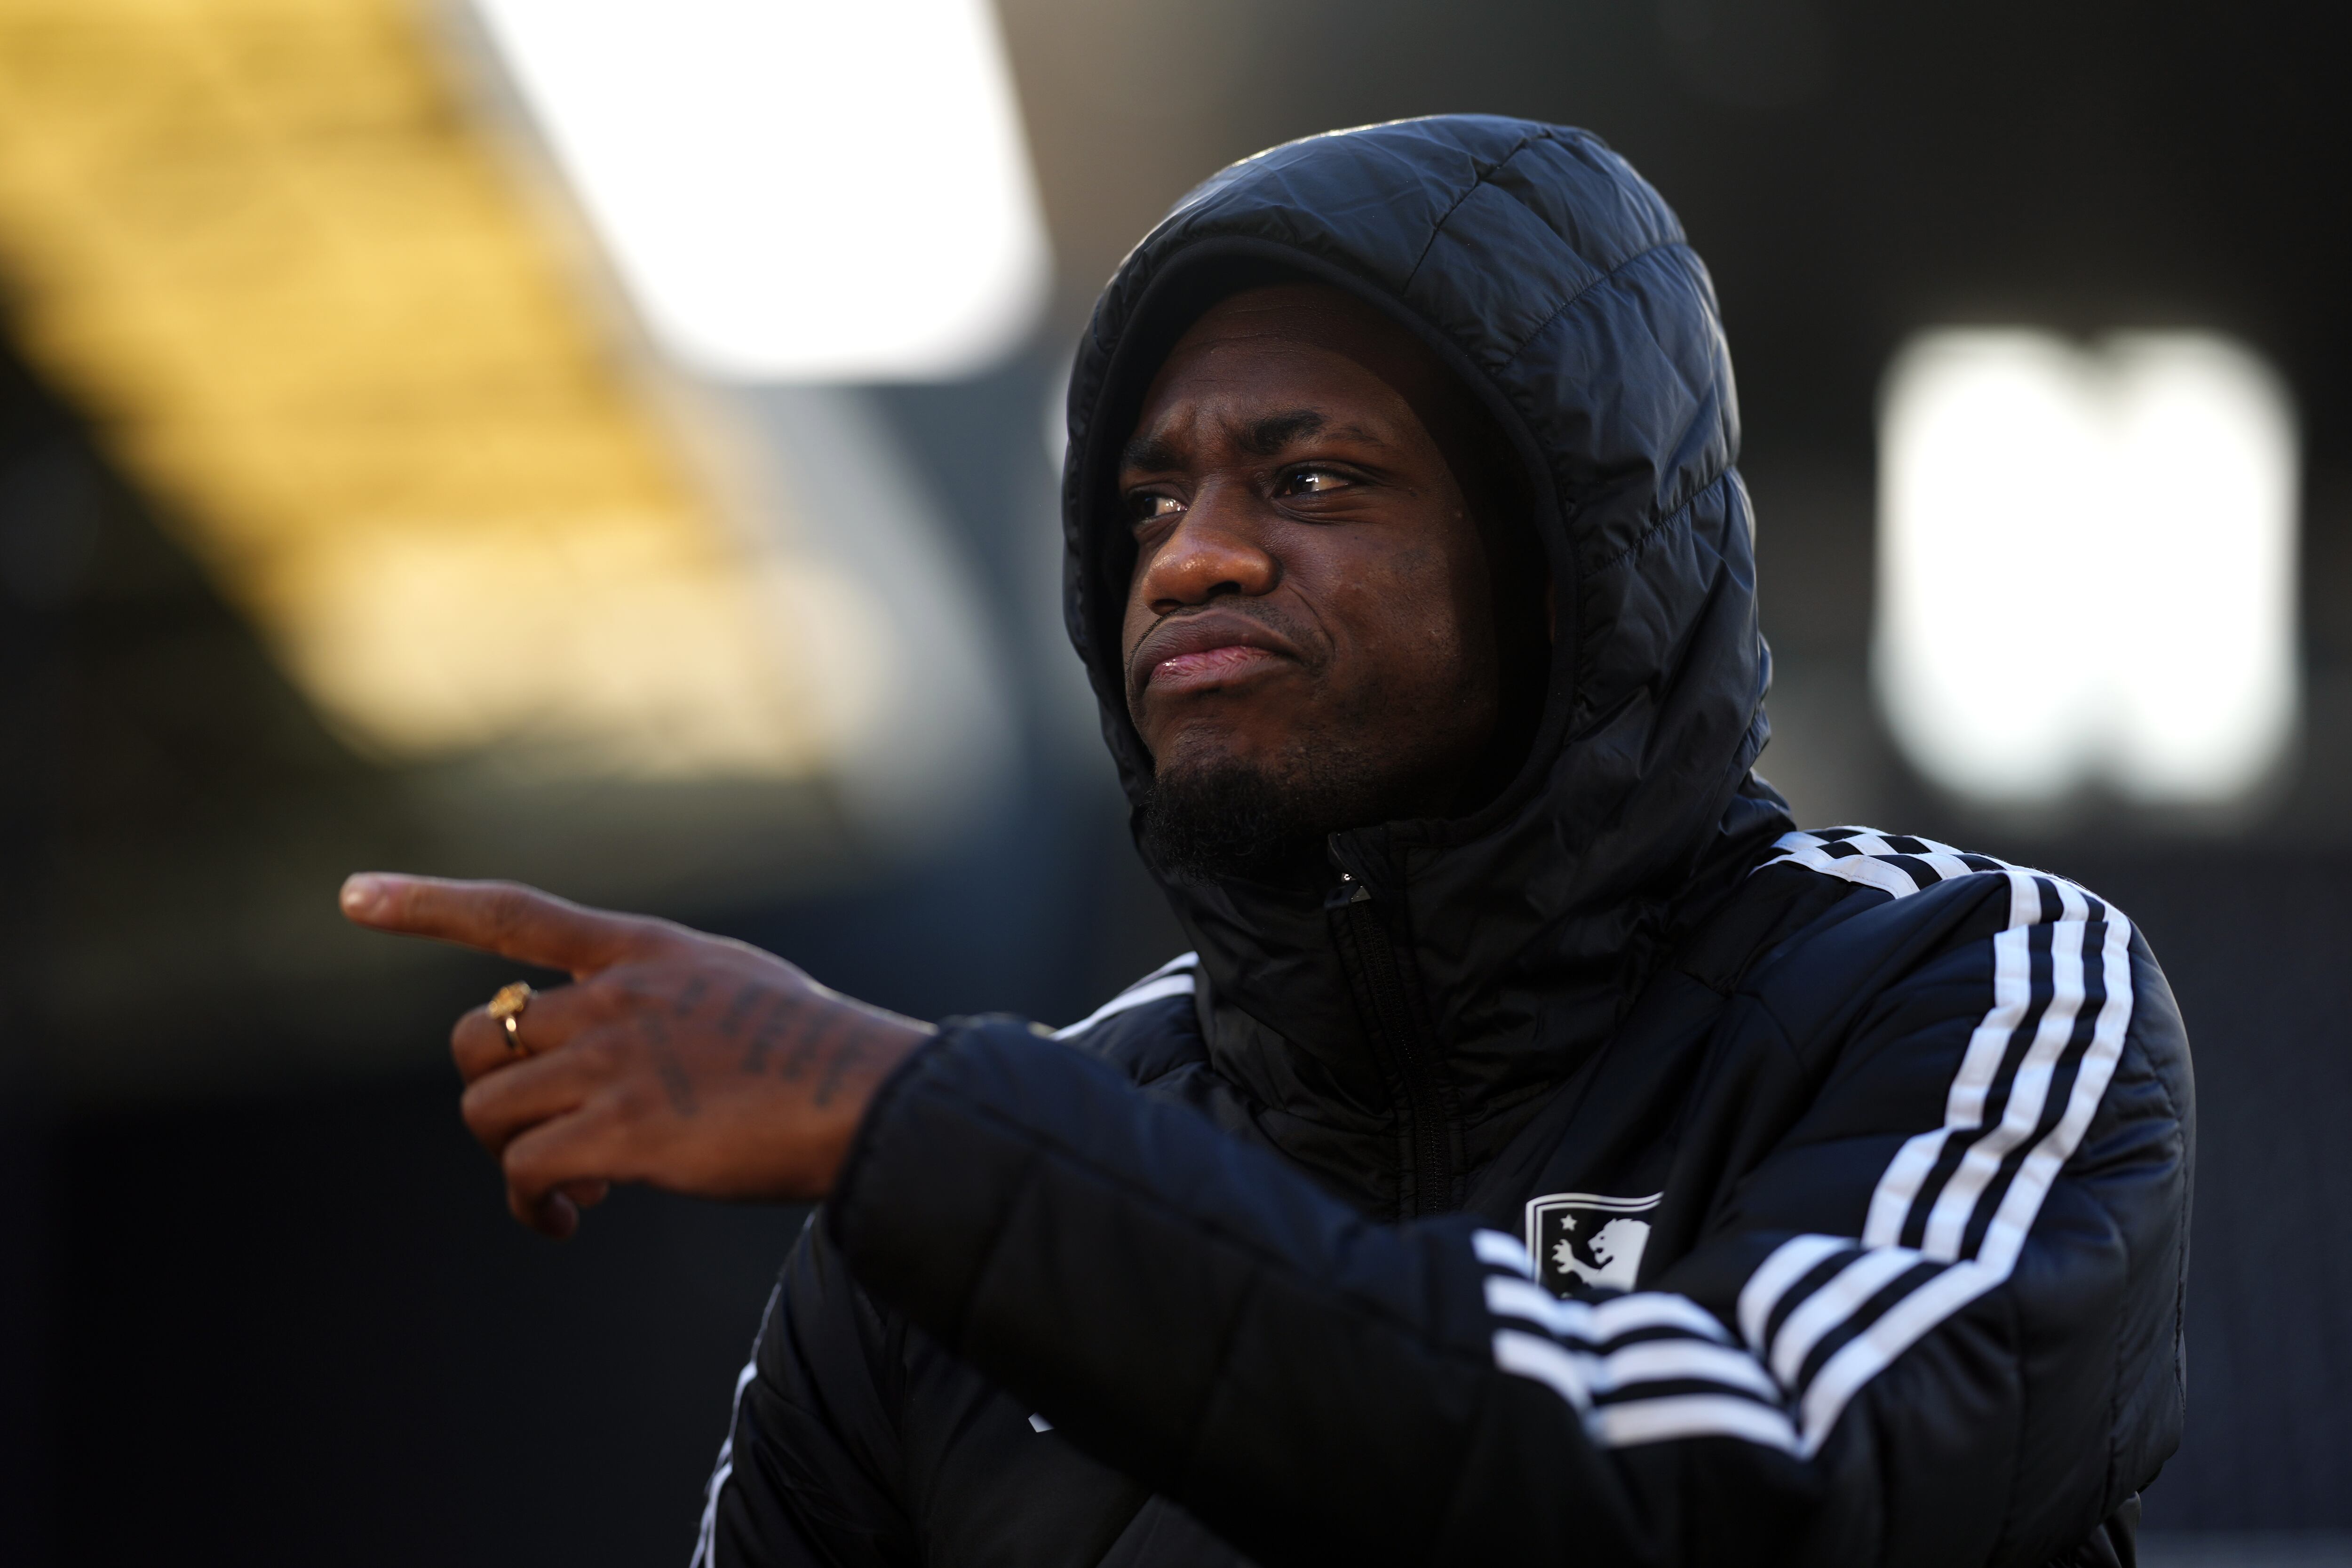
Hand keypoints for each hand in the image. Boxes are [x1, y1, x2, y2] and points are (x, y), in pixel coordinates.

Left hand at [338, 872, 931, 1238]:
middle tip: (537, 1131)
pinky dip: (532, 1207)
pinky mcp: (621, 1134)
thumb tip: (615, 1056)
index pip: (514, 914)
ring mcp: (613, 1064)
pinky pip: (527, 1173)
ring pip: (489, 1110)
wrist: (867, 1096)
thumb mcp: (735, 987)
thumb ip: (664, 999)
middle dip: (487, 1087)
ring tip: (566, 1189)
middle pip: (479, 1034)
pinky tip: (567, 1220)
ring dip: (511, 1157)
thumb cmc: (819, 1052)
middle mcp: (613, 998)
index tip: (351, 896)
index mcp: (643, 950)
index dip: (425, 904)